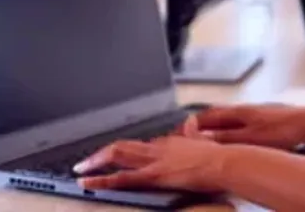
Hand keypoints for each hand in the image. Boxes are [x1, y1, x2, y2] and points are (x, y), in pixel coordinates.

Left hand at [74, 136, 225, 192]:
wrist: (225, 162)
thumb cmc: (218, 156)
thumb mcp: (204, 140)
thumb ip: (193, 132)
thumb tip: (191, 122)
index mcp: (169, 141)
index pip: (141, 144)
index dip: (123, 152)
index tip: (113, 156)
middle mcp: (158, 146)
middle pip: (123, 146)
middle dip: (101, 153)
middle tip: (84, 161)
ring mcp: (154, 160)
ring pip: (117, 155)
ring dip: (95, 162)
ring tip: (79, 169)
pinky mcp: (154, 175)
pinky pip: (122, 178)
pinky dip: (101, 180)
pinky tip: (88, 183)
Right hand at [180, 104, 304, 148]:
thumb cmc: (281, 129)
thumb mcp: (249, 138)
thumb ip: (226, 138)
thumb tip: (203, 138)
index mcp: (237, 112)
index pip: (207, 115)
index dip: (191, 123)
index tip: (179, 130)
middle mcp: (244, 109)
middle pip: (215, 114)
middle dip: (200, 123)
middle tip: (187, 132)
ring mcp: (254, 113)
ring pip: (227, 118)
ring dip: (214, 125)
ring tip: (205, 135)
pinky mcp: (263, 119)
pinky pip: (238, 122)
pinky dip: (228, 129)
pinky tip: (231, 137)